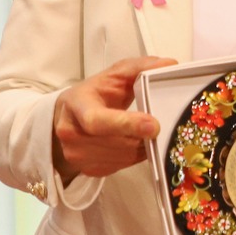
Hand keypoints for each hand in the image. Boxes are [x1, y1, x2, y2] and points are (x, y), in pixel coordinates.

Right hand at [51, 56, 175, 182]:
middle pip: (116, 142)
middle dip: (141, 136)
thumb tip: (169, 64)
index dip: (126, 124)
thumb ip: (140, 68)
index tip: (153, 126)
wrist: (65, 118)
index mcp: (77, 105)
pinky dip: (135, 156)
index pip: (98, 120)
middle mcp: (71, 133)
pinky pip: (121, 166)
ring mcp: (77, 155)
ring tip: (145, 132)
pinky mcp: (88, 170)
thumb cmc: (93, 94)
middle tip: (157, 127)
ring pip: (122, 157)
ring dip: (141, 146)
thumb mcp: (112, 76)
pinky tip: (136, 142)